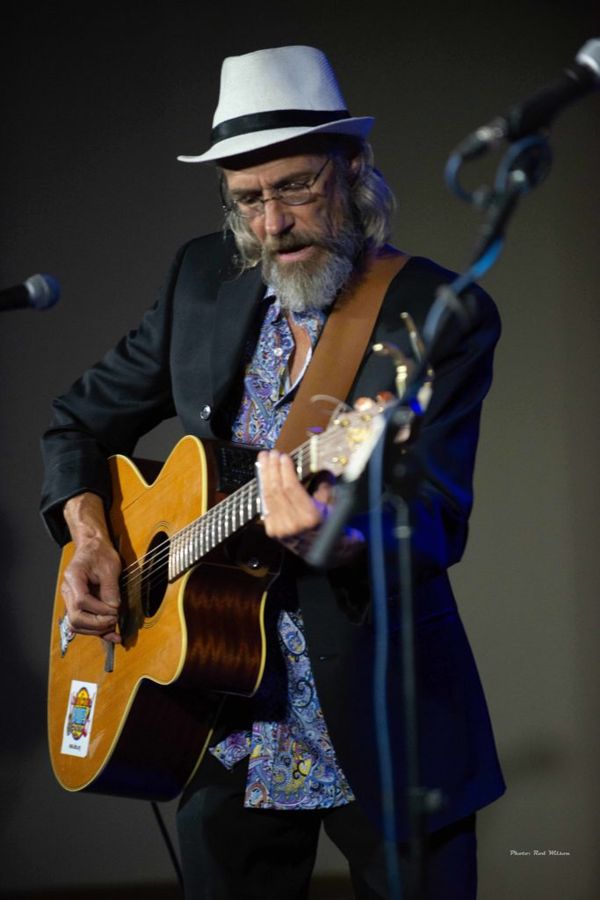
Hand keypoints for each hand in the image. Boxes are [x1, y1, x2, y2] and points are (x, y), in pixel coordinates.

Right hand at [62, 493, 121, 642]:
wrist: (93, 547)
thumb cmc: (100, 553)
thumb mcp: (110, 568)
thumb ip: (111, 589)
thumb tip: (113, 609)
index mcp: (73, 577)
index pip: (82, 602)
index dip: (100, 610)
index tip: (115, 610)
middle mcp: (68, 590)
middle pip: (76, 618)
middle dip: (97, 624)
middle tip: (114, 619)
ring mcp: (70, 599)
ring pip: (76, 625)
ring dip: (96, 630)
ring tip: (113, 626)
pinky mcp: (77, 605)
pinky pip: (82, 622)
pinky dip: (96, 630)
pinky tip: (110, 635)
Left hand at [257, 450, 326, 539]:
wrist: (319, 550)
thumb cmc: (327, 526)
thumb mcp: (331, 506)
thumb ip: (325, 487)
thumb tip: (323, 470)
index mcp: (309, 517)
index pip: (291, 488)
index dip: (285, 470)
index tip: (283, 456)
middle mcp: (293, 524)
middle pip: (277, 490)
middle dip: (272, 469)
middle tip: (271, 454)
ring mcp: (280, 528)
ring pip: (268, 496)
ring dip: (264, 475)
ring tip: (264, 459)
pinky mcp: (272, 531)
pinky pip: (265, 504)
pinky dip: (263, 488)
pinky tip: (263, 476)